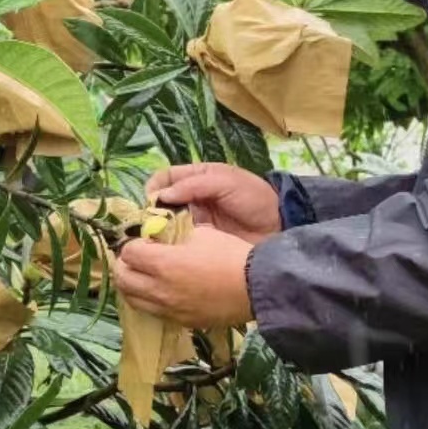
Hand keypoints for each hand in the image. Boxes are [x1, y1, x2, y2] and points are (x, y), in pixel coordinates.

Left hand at [114, 224, 253, 329]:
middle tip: (134, 257)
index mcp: (162, 264)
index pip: (129, 253)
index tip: (142, 241)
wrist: (256, 287)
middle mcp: (159, 290)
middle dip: (124, 265)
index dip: (132, 244)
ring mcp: (168, 309)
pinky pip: (152, 312)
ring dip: (131, 285)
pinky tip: (159, 291)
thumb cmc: (230, 255)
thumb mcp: (201, 234)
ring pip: (132, 299)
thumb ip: (174, 236)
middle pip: (123, 278)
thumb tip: (160, 237)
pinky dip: (148, 300)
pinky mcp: (180, 321)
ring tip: (142, 275)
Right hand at [145, 162, 281, 244]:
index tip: (149, 203)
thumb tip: (162, 195)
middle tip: (148, 226)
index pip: (165, 178)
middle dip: (152, 213)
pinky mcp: (200, 241)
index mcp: (196, 177)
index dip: (153, 188)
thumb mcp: (227, 182)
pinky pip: (180, 241)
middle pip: (161, 203)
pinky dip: (171, 245)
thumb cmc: (254, 197)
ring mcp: (195, 221)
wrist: (279, 226)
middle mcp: (191, 198)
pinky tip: (167, 251)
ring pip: (167, 223)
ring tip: (155, 241)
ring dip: (159, 231)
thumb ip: (195, 184)